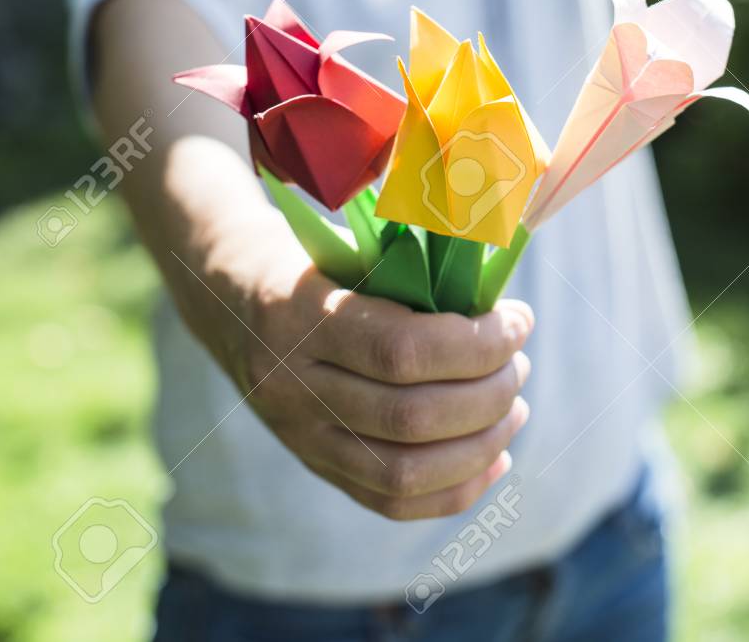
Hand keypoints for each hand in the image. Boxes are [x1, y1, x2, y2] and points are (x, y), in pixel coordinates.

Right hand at [224, 251, 532, 519]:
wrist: (229, 297)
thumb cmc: (312, 259)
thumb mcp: (350, 248)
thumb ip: (414, 276)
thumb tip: (501, 311)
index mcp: (301, 315)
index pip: (402, 350)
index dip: (476, 345)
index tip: (518, 322)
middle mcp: (293, 385)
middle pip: (411, 417)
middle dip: (488, 394)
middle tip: (520, 363)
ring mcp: (299, 435)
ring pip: (404, 472)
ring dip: (481, 443)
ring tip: (516, 406)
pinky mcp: (313, 464)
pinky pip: (390, 501)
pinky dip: (455, 488)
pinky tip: (495, 457)